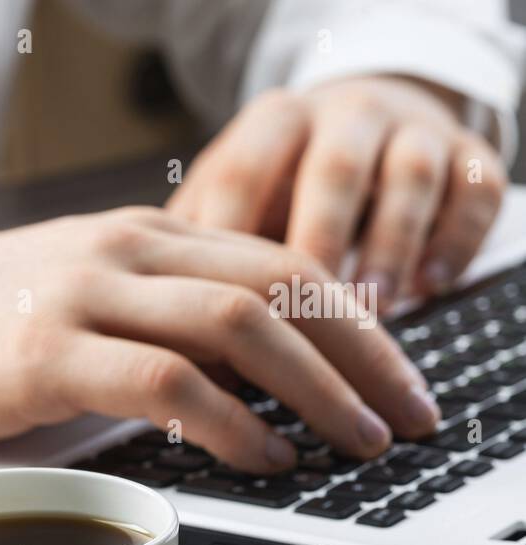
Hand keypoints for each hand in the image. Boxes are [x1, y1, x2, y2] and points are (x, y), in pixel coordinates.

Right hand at [0, 208, 440, 473]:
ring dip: (315, 388)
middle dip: (362, 356)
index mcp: (141, 235)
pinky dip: (228, 419)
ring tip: (353, 443)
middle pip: (281, 284)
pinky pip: (162, 378)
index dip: (357, 323)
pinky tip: (261, 455)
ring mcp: (82, 292)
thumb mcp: (82, 298)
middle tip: (405, 419)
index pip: (281, 261)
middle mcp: (124, 248)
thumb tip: (252, 381)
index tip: (398, 380)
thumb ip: (159, 317)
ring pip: (237, 322)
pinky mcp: (42, 350)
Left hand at [168, 77, 507, 311]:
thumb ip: (197, 248)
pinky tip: (430, 289)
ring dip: (390, 245)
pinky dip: (456, 239)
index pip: (245, 172)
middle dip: (320, 243)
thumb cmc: (278, 186)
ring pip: (409, 176)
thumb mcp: (231, 200)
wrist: (365, 122)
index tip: (214, 304)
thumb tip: (165, 336)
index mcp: (273, 122)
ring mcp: (410, 129)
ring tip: (371, 310)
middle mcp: (344, 113)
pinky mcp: (466, 153)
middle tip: (301, 315)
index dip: (230, 239)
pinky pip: (475, 188)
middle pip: (333, 171)